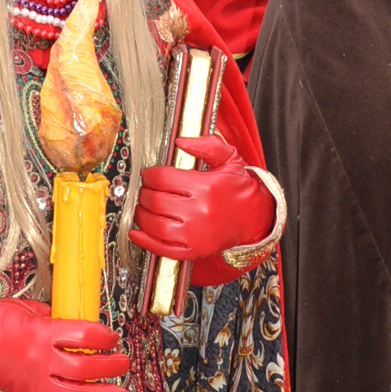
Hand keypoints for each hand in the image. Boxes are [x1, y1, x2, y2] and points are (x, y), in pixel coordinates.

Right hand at [0, 297, 128, 391]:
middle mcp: (42, 360)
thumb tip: (73, 321)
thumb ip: (54, 317)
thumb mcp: (29, 308)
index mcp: (43, 333)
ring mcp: (34, 381)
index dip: (104, 336)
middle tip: (123, 363)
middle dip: (110, 366)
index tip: (112, 336)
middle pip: (85, 367)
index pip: (84, 336)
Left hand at [129, 131, 273, 263]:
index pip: (163, 178)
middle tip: (145, 190)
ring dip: (141, 214)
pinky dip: (145, 241)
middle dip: (144, 193)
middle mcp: (199, 211)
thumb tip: (180, 141)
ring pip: (155, 224)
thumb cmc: (239, 188)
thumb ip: (206, 145)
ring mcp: (196, 234)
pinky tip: (136, 233)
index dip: (149, 174)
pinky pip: (163, 248)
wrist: (255, 217)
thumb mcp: (229, 158)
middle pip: (156, 200)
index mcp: (205, 187)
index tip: (148, 174)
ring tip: (141, 207)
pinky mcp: (194, 250)